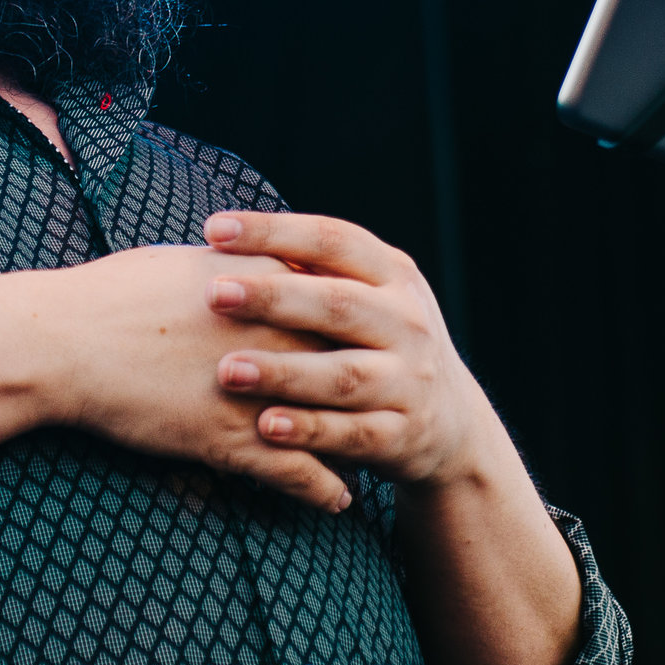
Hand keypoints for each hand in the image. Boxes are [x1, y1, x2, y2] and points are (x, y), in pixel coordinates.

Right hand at [44, 245, 354, 512]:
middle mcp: (268, 336)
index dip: (361, 326)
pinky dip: (323, 489)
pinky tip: (339, 500)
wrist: (62, 341)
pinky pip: (294, 472)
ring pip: (332, 425)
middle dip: (374, 384)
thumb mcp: (187, 261)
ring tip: (376, 457)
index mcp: (260, 286)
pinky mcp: (227, 439)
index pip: (336, 304)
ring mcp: (252, 391)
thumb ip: (238, 262)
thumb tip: (262, 255)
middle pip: (348, 363)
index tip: (377, 341)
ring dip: (358, 444)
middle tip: (394, 400)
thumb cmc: (114, 294)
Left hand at [201, 212, 483, 487]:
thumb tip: (226, 237)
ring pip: (342, 375)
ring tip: (228, 370)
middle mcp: (406, 322)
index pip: (333, 240)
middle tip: (213, 293)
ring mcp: (408, 381)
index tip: (214, 229)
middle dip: (273, 297)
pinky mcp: (401, 435)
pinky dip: (309, 430)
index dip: (274, 231)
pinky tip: (265, 426)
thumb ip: (313, 270)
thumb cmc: (380, 341)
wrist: (451, 422)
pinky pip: (351, 433)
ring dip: (283, 372)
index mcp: (393, 275)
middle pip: (338, 304)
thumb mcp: (368, 295)